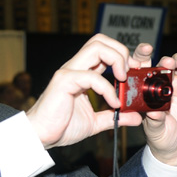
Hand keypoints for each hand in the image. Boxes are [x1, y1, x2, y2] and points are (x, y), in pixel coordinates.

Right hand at [27, 34, 145, 148]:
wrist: (41, 136)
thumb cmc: (61, 126)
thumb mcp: (95, 122)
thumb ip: (114, 117)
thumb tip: (135, 117)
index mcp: (82, 72)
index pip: (103, 49)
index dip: (122, 55)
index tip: (135, 71)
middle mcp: (75, 67)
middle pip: (100, 40)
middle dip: (121, 51)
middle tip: (129, 72)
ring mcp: (69, 72)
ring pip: (96, 47)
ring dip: (116, 59)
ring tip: (122, 79)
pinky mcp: (64, 81)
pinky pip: (91, 76)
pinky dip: (107, 88)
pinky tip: (113, 103)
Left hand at [142, 33, 176, 165]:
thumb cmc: (162, 138)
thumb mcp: (155, 131)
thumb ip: (154, 122)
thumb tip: (154, 113)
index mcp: (145, 90)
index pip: (138, 71)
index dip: (135, 63)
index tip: (134, 60)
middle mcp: (161, 82)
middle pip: (157, 62)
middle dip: (152, 55)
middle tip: (149, 50)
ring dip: (175, 59)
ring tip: (176, 63)